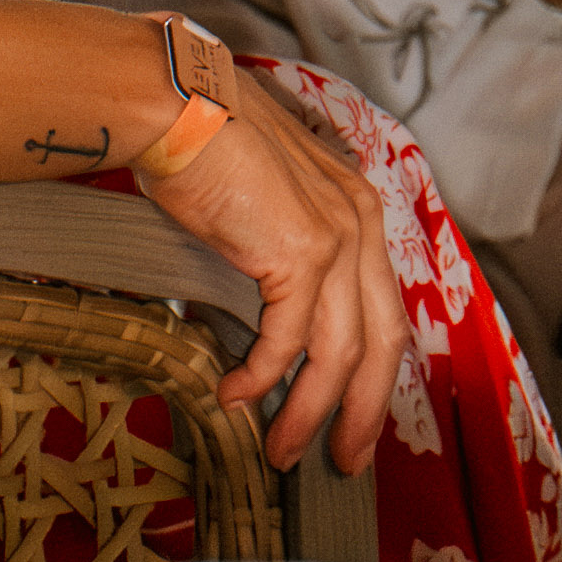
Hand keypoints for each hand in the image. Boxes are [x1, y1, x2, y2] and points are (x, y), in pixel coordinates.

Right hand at [126, 56, 417, 467]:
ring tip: (281, 448)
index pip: (382, 311)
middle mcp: (361, 222)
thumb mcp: (264, 203)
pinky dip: (261, 376)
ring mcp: (338, 236)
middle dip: (364, 411)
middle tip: (341, 458)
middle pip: (381, 344)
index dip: (374, 375)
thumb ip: (280, 252)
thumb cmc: (207, 146)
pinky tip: (233, 395)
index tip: (355, 419)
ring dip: (307, 411)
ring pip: (338, 354)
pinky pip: (287, 339)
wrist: (178, 103)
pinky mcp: (301, 250)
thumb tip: (267, 321)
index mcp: (358, 210)